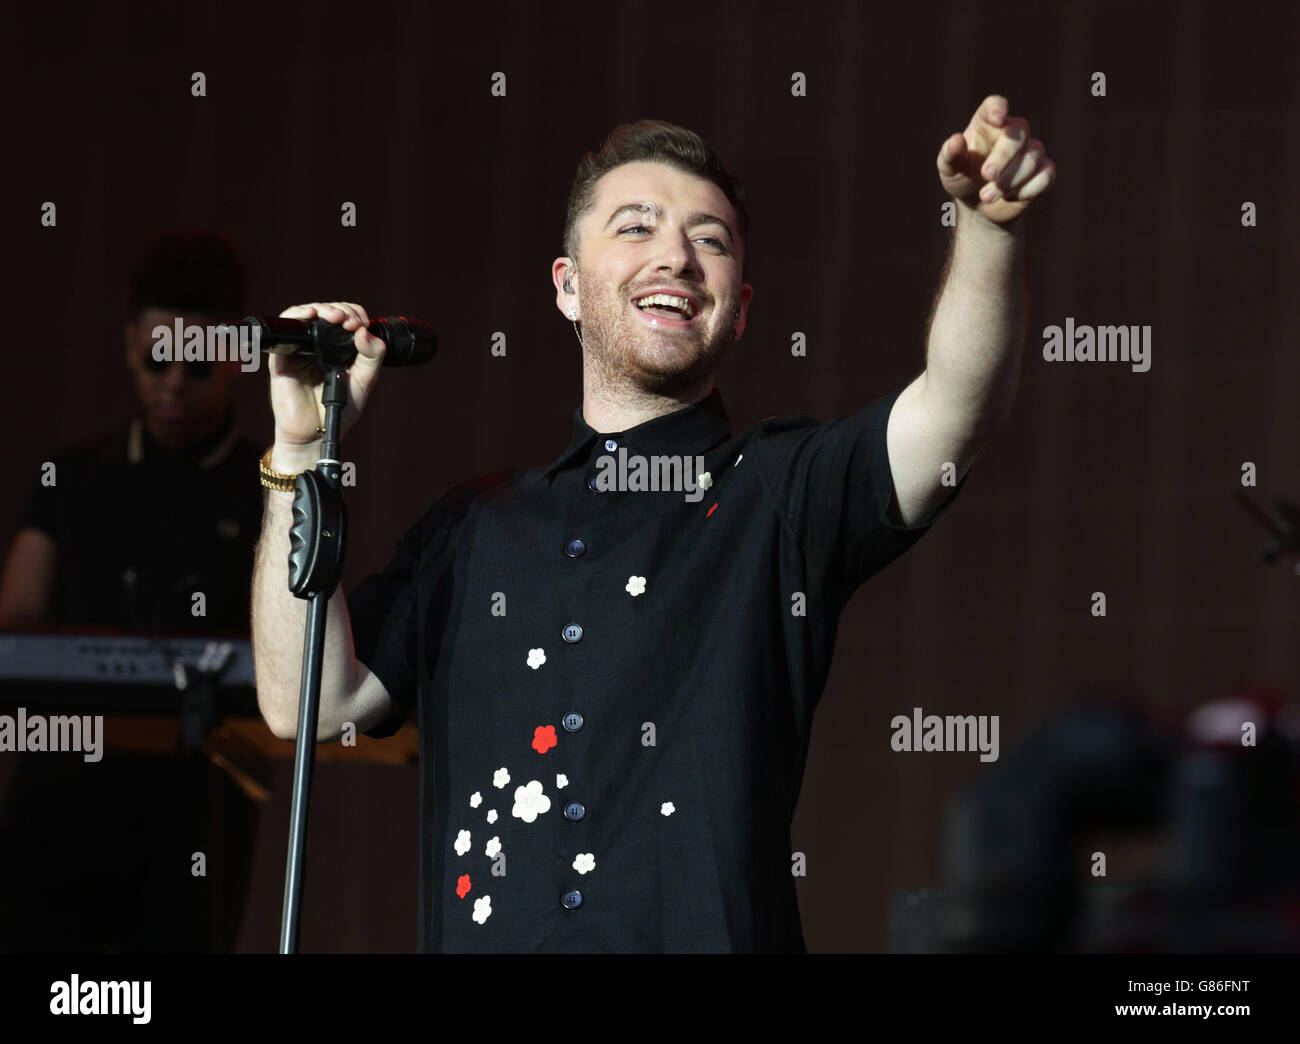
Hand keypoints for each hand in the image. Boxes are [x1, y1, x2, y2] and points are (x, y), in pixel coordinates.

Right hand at [268, 302, 385, 461]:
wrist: (316, 433)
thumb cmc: (339, 410)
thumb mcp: (364, 382)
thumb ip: (371, 357)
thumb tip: (366, 331)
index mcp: (340, 348)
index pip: (347, 318)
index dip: (355, 314)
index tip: (361, 324)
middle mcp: (320, 345)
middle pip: (327, 311)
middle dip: (341, 310)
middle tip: (350, 321)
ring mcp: (301, 349)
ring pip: (307, 314)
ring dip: (322, 308)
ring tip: (335, 317)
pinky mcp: (284, 357)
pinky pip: (286, 331)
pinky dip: (296, 316)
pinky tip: (310, 316)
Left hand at [937, 94, 1055, 224]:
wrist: (978, 206)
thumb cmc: (963, 178)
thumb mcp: (949, 170)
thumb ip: (950, 155)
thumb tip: (956, 140)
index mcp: (986, 123)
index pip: (995, 106)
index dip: (998, 109)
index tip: (997, 118)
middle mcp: (1013, 132)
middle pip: (1017, 135)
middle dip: (1002, 157)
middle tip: (987, 176)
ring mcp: (1031, 150)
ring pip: (1032, 158)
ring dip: (1009, 181)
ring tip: (987, 196)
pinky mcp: (1044, 171)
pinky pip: (1046, 175)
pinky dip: (1027, 190)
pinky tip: (1010, 197)